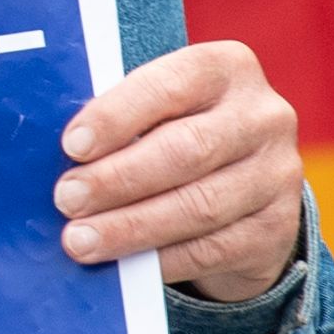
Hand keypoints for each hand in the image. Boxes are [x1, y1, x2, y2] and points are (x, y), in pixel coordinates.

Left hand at [55, 41, 302, 302]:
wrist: (246, 185)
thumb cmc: (175, 132)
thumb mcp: (157, 109)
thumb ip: (120, 118)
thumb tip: (56, 153)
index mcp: (225, 68)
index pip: (170, 85)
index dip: (118, 116)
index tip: (72, 146)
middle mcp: (263, 115)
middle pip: (185, 150)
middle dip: (117, 179)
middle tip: (67, 199)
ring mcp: (277, 173)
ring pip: (199, 206)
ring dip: (132, 227)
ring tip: (81, 240)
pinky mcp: (276, 226)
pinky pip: (213, 248)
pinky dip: (162, 259)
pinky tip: (125, 265)